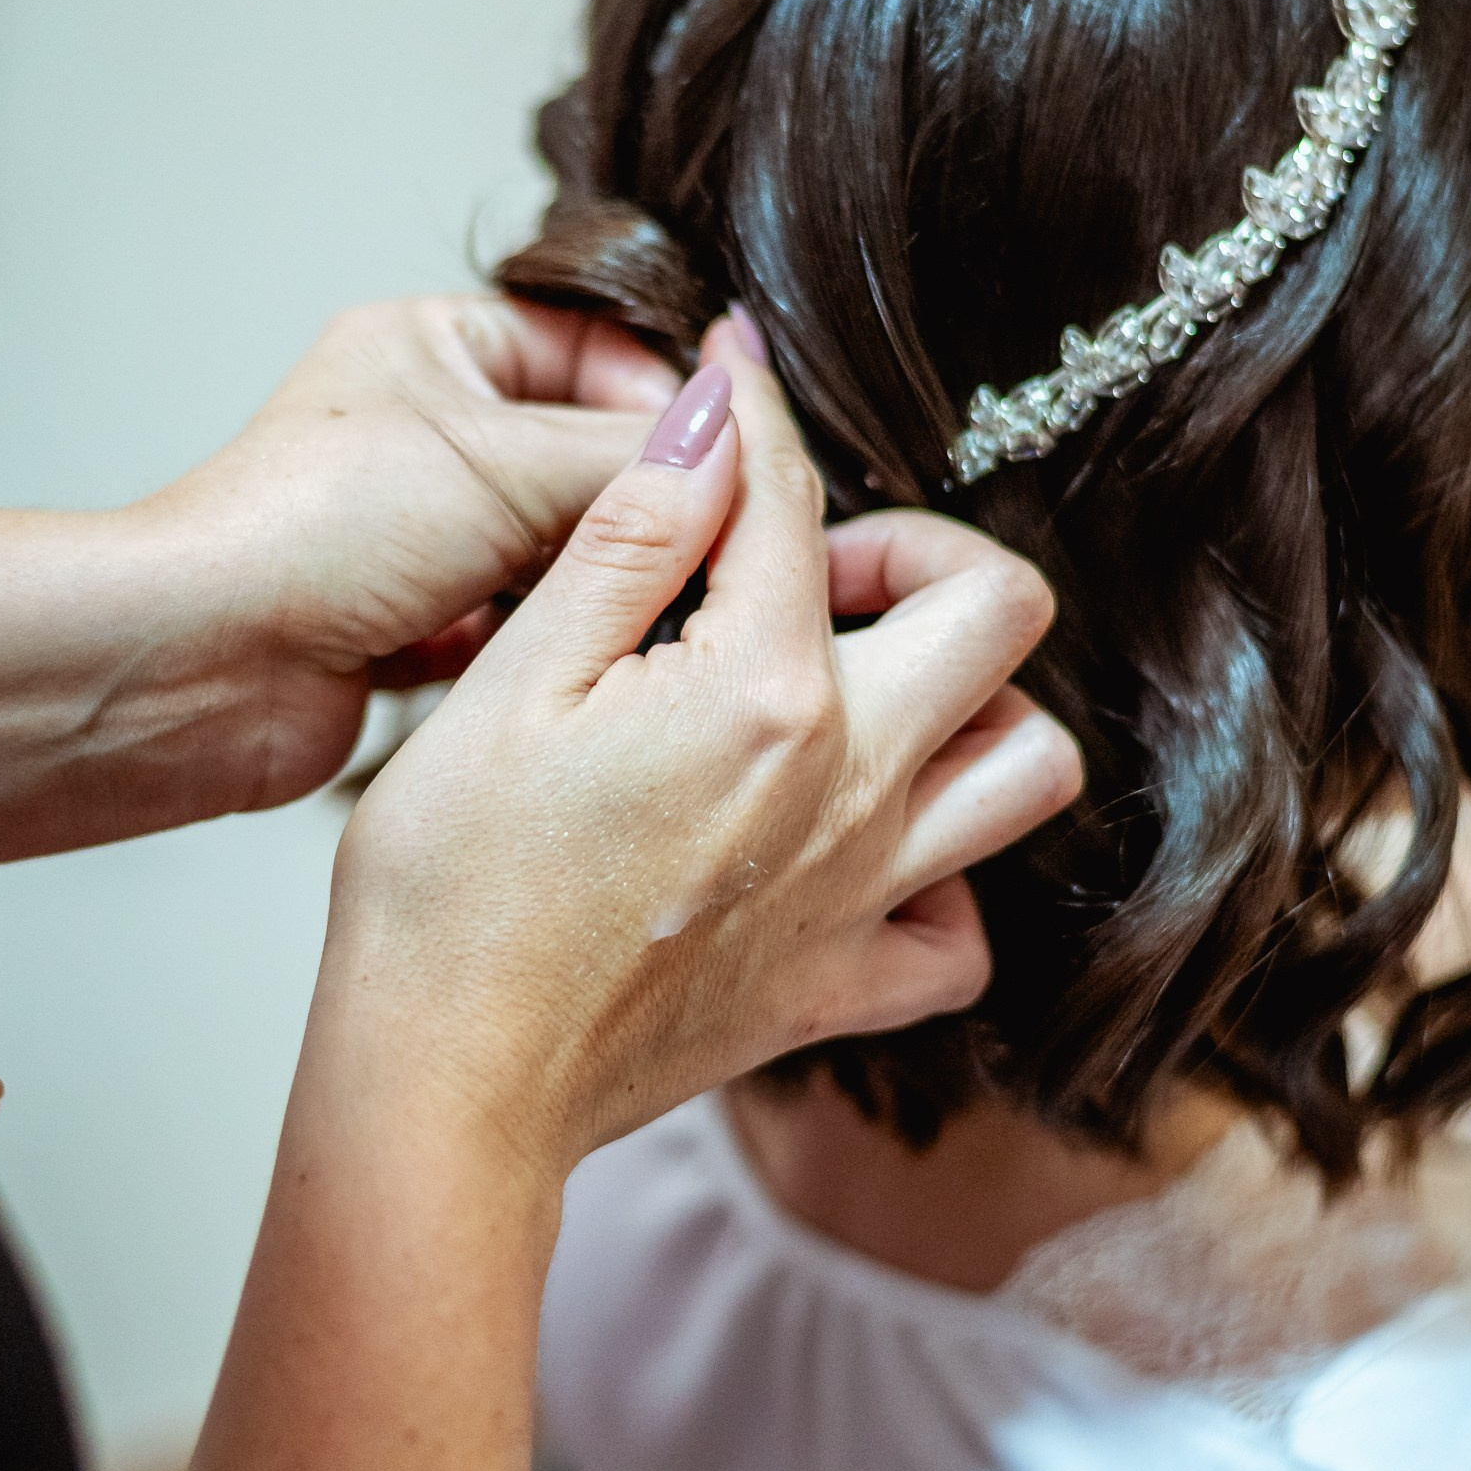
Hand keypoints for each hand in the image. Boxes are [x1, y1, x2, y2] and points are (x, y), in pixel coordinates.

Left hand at [149, 293, 678, 800]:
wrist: (200, 664)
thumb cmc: (315, 528)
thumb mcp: (506, 463)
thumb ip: (635, 455)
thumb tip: (740, 439)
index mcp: (435, 345)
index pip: (592, 347)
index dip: (665, 403)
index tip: (726, 463)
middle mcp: (426, 430)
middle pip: (583, 454)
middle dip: (645, 503)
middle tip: (717, 547)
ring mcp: (419, 531)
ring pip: (555, 547)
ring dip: (600, 576)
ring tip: (665, 609)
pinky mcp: (414, 624)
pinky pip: (517, 624)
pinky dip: (553, 640)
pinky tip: (596, 662)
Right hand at [308, 318, 1081, 1181]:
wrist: (443, 1084)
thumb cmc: (447, 887)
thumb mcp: (513, 678)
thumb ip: (632, 535)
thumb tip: (715, 413)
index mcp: (761, 689)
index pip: (799, 498)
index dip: (756, 417)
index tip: (726, 386)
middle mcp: (849, 784)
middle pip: (997, 608)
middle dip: (917, 552)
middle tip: (811, 572)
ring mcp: (862, 894)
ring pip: (1027, 764)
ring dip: (971, 702)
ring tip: (862, 690)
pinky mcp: (839, 990)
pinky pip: (966, 932)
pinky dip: (945, 881)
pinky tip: (860, 847)